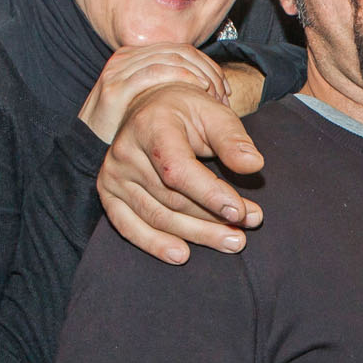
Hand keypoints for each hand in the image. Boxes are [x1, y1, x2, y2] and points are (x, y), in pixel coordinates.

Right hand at [78, 41, 229, 143]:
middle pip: (181, 52)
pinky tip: (198, 91)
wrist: (88, 149)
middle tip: (223, 96)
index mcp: (138, 58)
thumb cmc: (127, 130)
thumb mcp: (153, 106)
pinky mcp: (115, 88)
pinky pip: (156, 71)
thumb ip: (175, 93)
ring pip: (173, 58)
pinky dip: (182, 78)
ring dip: (199, 75)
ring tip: (214, 98)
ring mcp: (119, 71)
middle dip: (208, 71)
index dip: (209, 66)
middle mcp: (127, 58)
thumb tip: (215, 94)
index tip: (225, 91)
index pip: (183, 50)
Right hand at [97, 82, 267, 264]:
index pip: (178, 169)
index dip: (209, 194)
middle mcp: (126, 151)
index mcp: (151, 126)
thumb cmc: (188, 113)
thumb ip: (233, 139)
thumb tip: (254, 164)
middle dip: (212, 218)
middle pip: (171, 198)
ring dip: (196, 235)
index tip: (239, 211)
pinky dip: (153, 244)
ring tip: (231, 241)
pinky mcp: (108, 192)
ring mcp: (113, 174)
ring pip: (157, 216)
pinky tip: (181, 255)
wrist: (151, 108)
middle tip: (247, 228)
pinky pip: (127, 225)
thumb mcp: (214, 114)